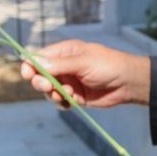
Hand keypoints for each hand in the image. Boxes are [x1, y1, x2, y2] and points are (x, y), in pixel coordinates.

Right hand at [19, 40, 151, 108]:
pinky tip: (72, 102)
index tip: (28, 74)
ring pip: (49, 91)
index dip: (30, 66)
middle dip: (41, 82)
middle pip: (40, 75)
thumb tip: (35, 62)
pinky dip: (62, 103)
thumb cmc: (109, 65)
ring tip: (66, 95)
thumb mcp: (83, 62)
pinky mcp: (75, 96)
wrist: (128, 83)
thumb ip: (59, 65)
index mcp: (65, 52)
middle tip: (48, 86)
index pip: (39, 57)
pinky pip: (60, 101)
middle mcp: (64, 67)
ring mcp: (69, 82)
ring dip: (53, 94)